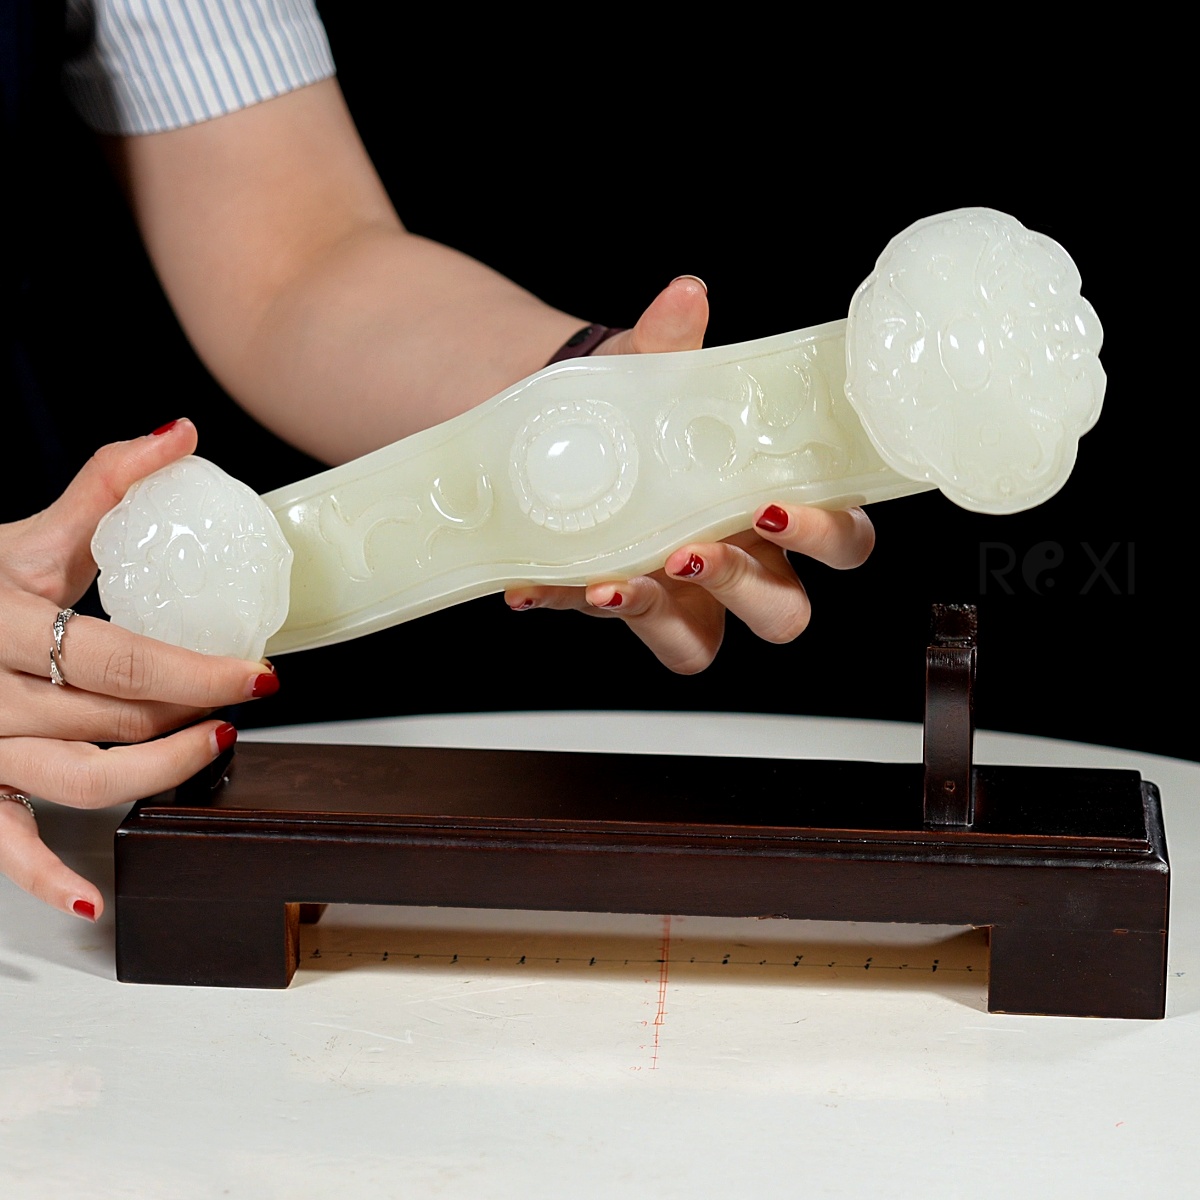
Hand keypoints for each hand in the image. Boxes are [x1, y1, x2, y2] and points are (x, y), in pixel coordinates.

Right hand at [0, 420, 279, 918]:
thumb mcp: (25, 536)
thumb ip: (105, 486)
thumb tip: (182, 434)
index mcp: (4, 620)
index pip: (123, 657)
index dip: (201, 673)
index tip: (261, 675)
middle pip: (111, 719)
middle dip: (188, 713)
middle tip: (239, 699)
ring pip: (76, 778)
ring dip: (154, 774)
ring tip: (210, 750)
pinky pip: (1, 843)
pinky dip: (44, 878)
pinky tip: (92, 904)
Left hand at [504, 277, 875, 671]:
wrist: (570, 429)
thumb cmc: (644, 406)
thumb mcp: (657, 373)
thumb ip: (673, 343)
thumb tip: (684, 295)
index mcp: (780, 506)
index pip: (843, 540)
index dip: (823, 537)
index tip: (769, 508)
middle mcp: (745, 564)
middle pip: (782, 613)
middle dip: (743, 590)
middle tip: (688, 552)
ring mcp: (683, 597)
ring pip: (699, 644)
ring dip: (659, 619)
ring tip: (610, 583)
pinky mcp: (624, 607)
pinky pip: (609, 625)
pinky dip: (568, 603)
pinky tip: (534, 580)